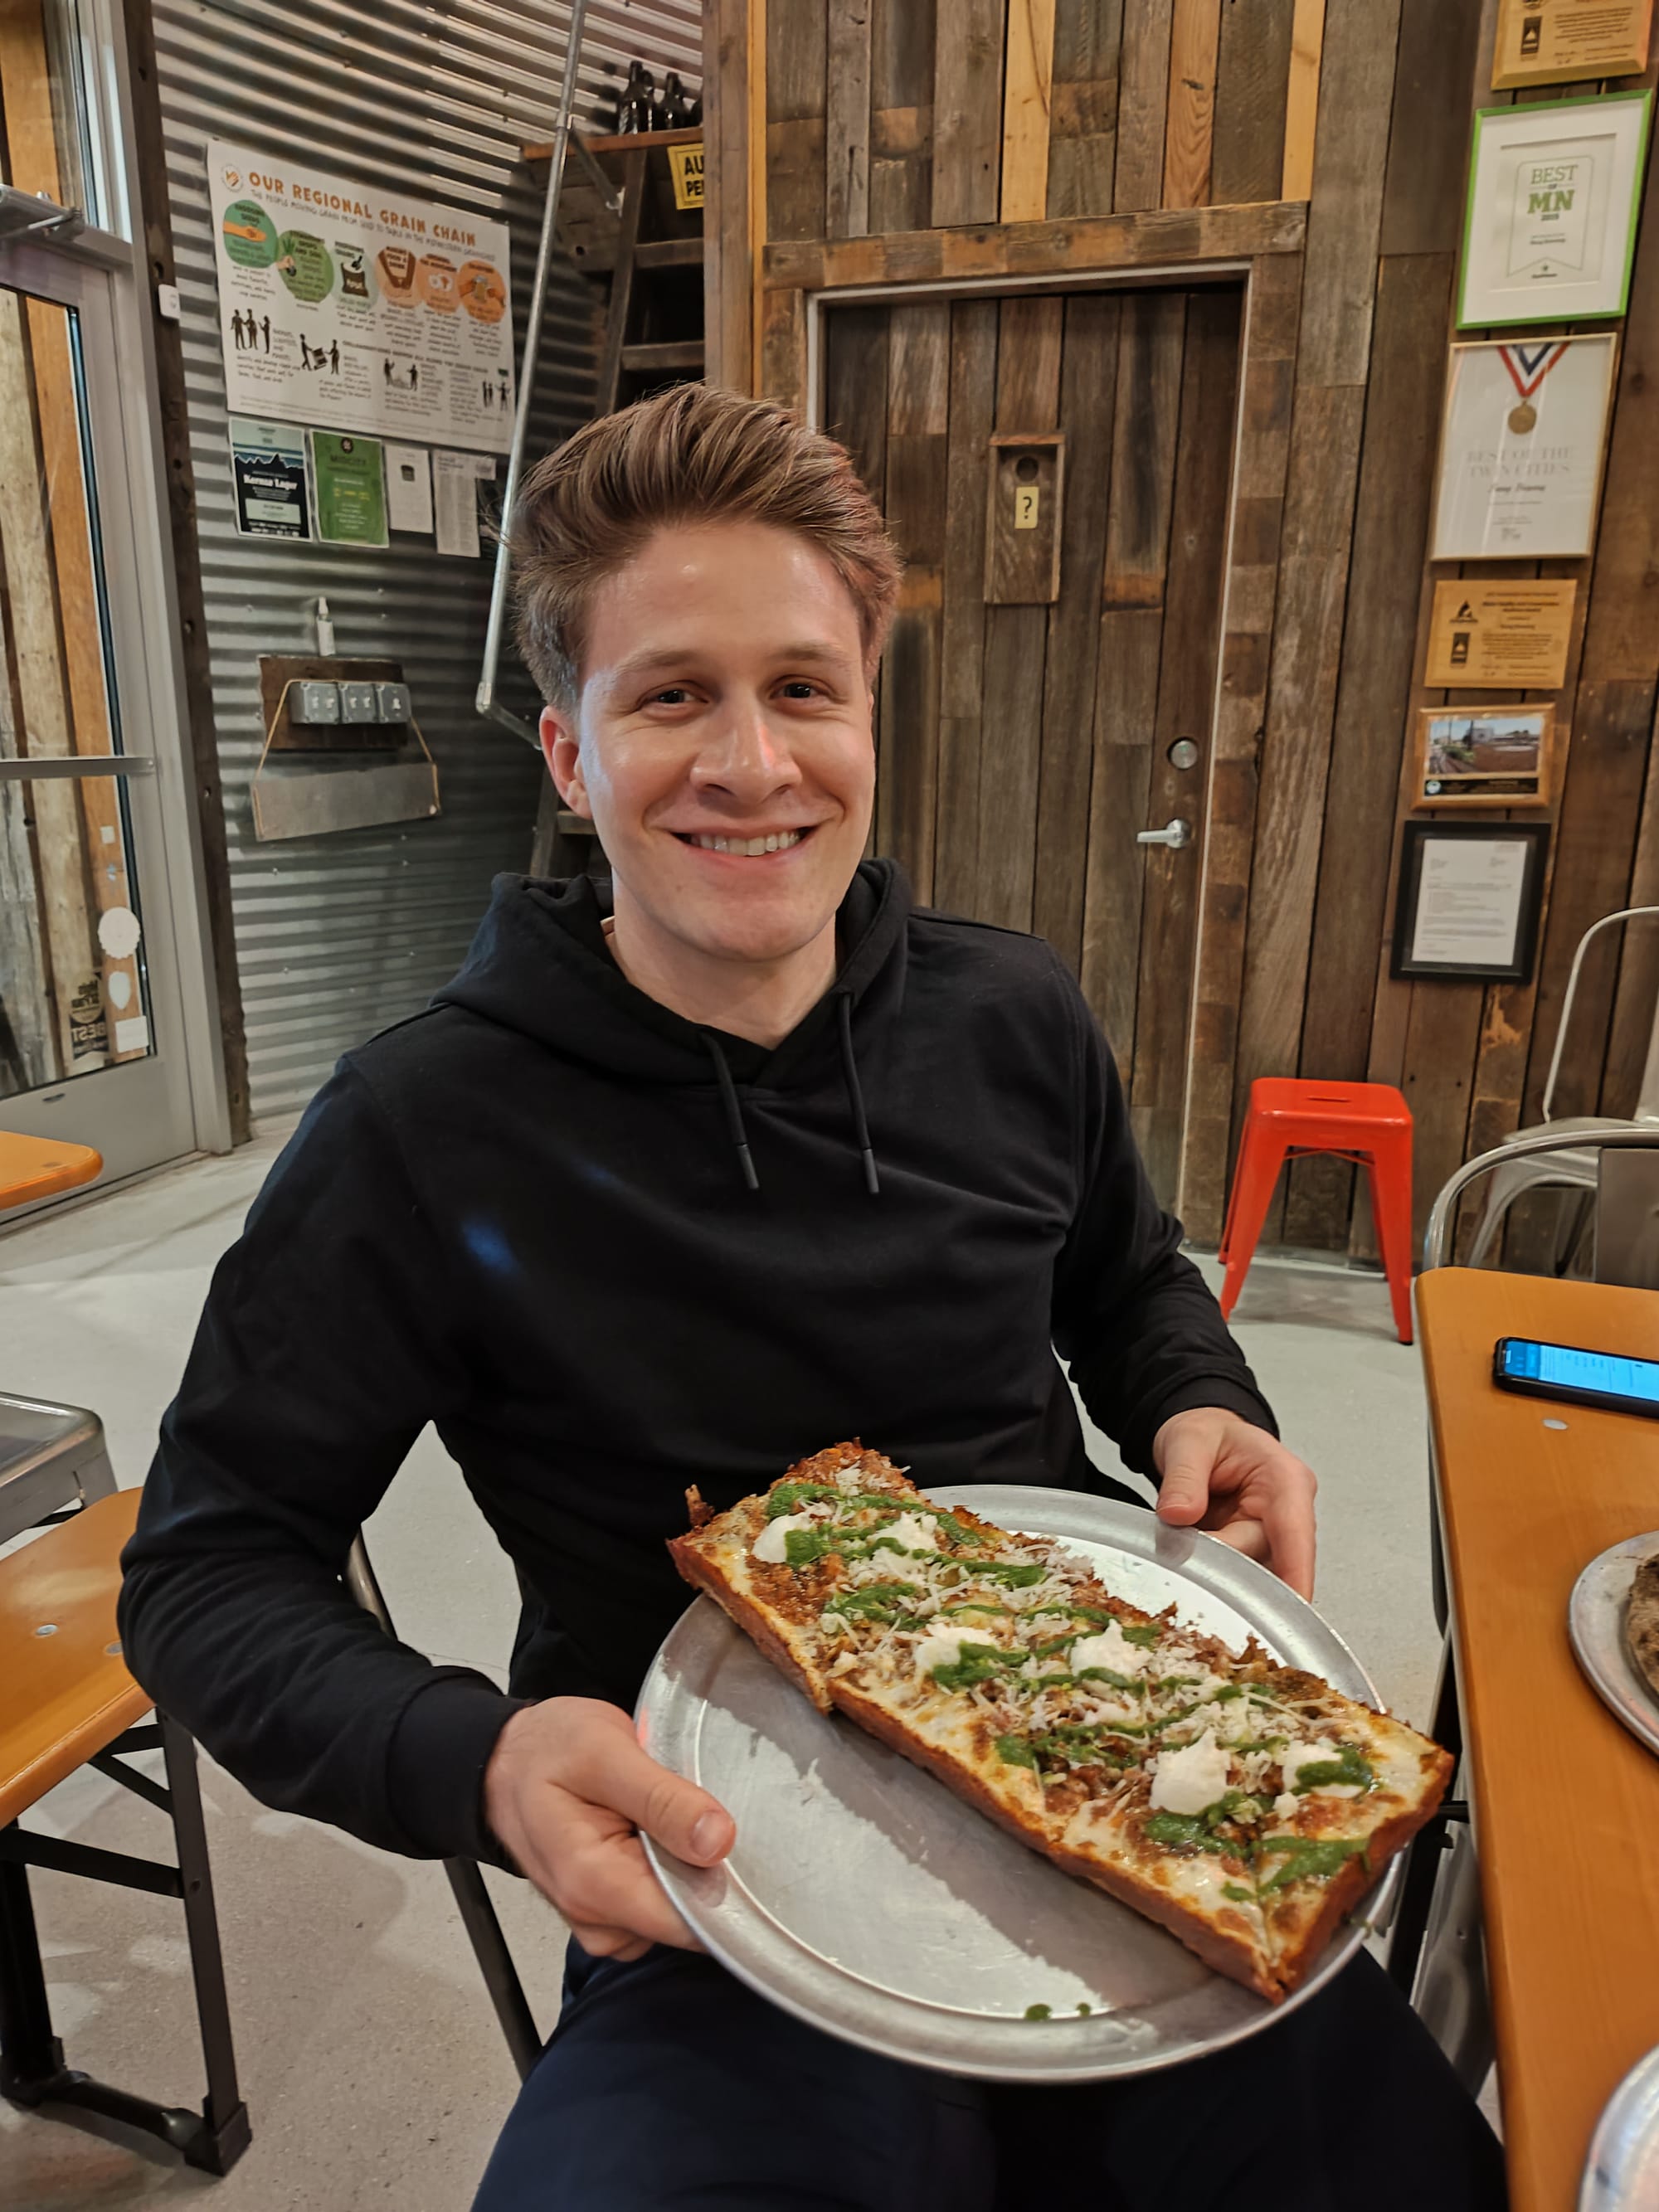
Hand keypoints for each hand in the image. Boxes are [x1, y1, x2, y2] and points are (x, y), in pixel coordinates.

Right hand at [483, 1696, 734, 1959]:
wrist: (504, 1762)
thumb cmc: (547, 1750)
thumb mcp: (605, 1751)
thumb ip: (662, 1798)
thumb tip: (719, 1841)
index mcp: (593, 1885)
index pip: (686, 1922)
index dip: (723, 1885)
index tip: (733, 1839)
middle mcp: (596, 1918)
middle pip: (687, 1919)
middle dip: (702, 1866)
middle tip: (684, 1805)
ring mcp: (601, 1920)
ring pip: (678, 1913)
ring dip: (684, 1864)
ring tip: (657, 1811)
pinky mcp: (610, 1912)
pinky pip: (661, 1904)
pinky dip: (667, 1868)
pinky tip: (649, 1830)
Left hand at [1152, 1407, 1317, 1598]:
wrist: (1203, 1439)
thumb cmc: (1208, 1434)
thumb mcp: (1188, 1441)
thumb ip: (1183, 1477)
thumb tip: (1179, 1513)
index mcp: (1285, 1479)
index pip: (1295, 1532)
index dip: (1295, 1571)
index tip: (1289, 1606)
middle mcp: (1286, 1513)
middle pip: (1266, 1561)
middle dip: (1225, 1571)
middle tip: (1183, 1565)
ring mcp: (1270, 1538)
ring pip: (1251, 1576)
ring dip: (1216, 1575)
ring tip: (1181, 1557)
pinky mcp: (1252, 1554)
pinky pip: (1236, 1577)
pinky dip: (1212, 1577)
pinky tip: (1191, 1569)